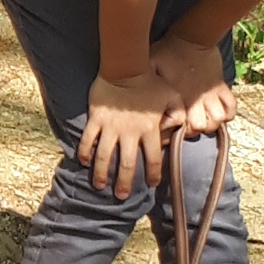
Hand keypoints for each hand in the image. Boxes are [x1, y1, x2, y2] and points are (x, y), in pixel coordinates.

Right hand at [77, 70, 167, 196]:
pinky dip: (85, 152)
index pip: (152, 158)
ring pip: (104, 156)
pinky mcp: (96, 120)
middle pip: (126, 164)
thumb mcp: (171, 96)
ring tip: (100, 185)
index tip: (151, 183)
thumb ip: (178, 113)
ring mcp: (111, 128)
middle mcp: (129, 133)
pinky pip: (89, 140)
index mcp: (149, 130)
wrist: (125, 68)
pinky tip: (85, 162)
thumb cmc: (150, 81)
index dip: (152, 174)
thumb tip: (179, 129)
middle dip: (124, 182)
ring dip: (102, 173)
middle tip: (121, 196)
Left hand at [150, 35, 235, 135]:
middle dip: (197, 129)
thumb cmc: (167, 52)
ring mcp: (211, 95)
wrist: (191, 37)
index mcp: (181, 99)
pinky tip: (218, 111)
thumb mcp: (150, 67)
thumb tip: (135, 99)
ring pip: (219, 119)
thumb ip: (145, 85)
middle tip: (189, 124)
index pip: (184, 127)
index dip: (178, 131)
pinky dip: (227, 112)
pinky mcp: (221, 87)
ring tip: (204, 119)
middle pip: (203, 127)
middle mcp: (198, 101)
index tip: (172, 126)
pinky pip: (231, 107)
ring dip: (213, 122)